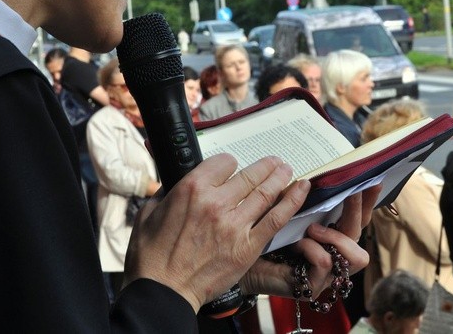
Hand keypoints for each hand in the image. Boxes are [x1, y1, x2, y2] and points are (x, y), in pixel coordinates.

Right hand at [122, 153, 309, 311]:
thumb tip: (178, 183)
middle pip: (250, 174)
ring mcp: (235, 225)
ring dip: (281, 176)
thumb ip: (168, 192)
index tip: (233, 168)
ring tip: (288, 169)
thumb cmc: (152, 255)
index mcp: (192, 189)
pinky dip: (292, 200)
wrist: (163, 290)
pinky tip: (302, 188)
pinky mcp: (248, 246)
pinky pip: (276, 218)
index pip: (224, 162)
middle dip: (265, 165)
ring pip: (266, 192)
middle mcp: (216, 202)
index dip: (229, 164)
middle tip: (275, 162)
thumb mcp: (150, 212)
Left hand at [241, 184, 382, 297]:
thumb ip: (302, 198)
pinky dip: (312, 249)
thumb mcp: (284, 211)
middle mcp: (333, 254)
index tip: (373, 181)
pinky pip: (325, 263)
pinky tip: (297, 243)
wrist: (237, 263)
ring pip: (357, 256)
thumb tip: (315, 175)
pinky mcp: (312, 286)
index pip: (357, 218)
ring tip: (313, 227)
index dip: (368, 201)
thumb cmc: (260, 235)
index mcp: (329, 234)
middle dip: (357, 211)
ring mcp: (326, 273)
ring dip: (336, 237)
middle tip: (350, 193)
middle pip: (360, 234)